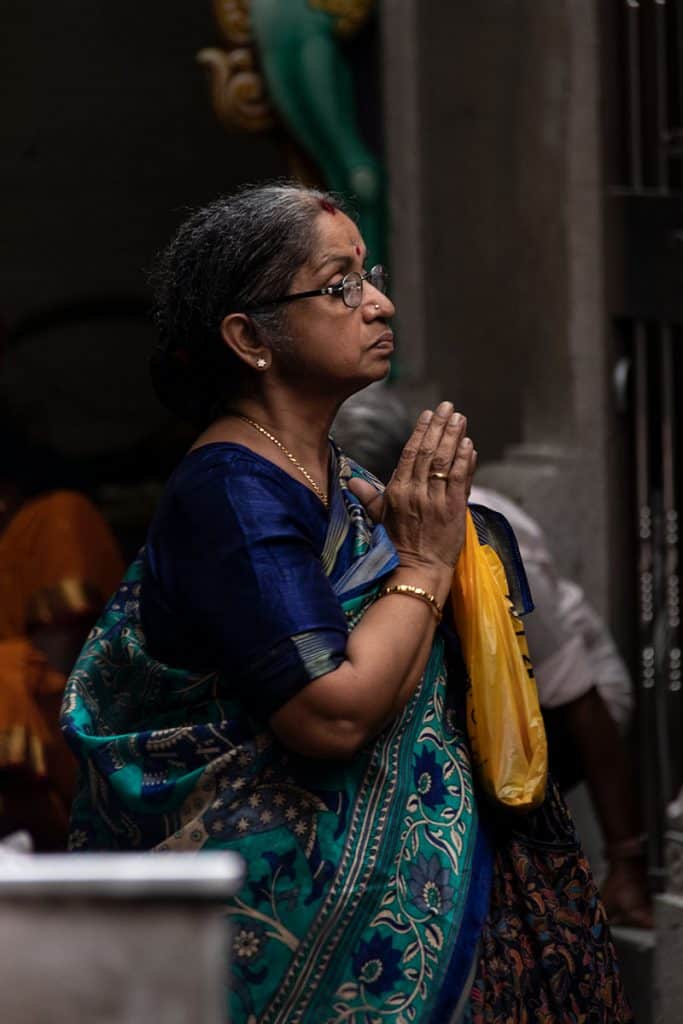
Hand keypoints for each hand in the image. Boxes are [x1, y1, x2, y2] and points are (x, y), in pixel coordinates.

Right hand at [348, 401, 476, 571]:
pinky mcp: (452, 510)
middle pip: (427, 451)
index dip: (420, 431)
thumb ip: (369, 496)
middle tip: (448, 407)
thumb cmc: (398, 545)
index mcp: (396, 491)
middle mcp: (414, 492)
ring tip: (460, 418)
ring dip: (453, 437)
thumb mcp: (379, 518)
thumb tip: (351, 480)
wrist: (416, 570)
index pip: (408, 454)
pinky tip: (468, 444)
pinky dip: (464, 460)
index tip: (428, 414)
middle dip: (439, 426)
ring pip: (443, 461)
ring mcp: (434, 500)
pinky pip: (458, 479)